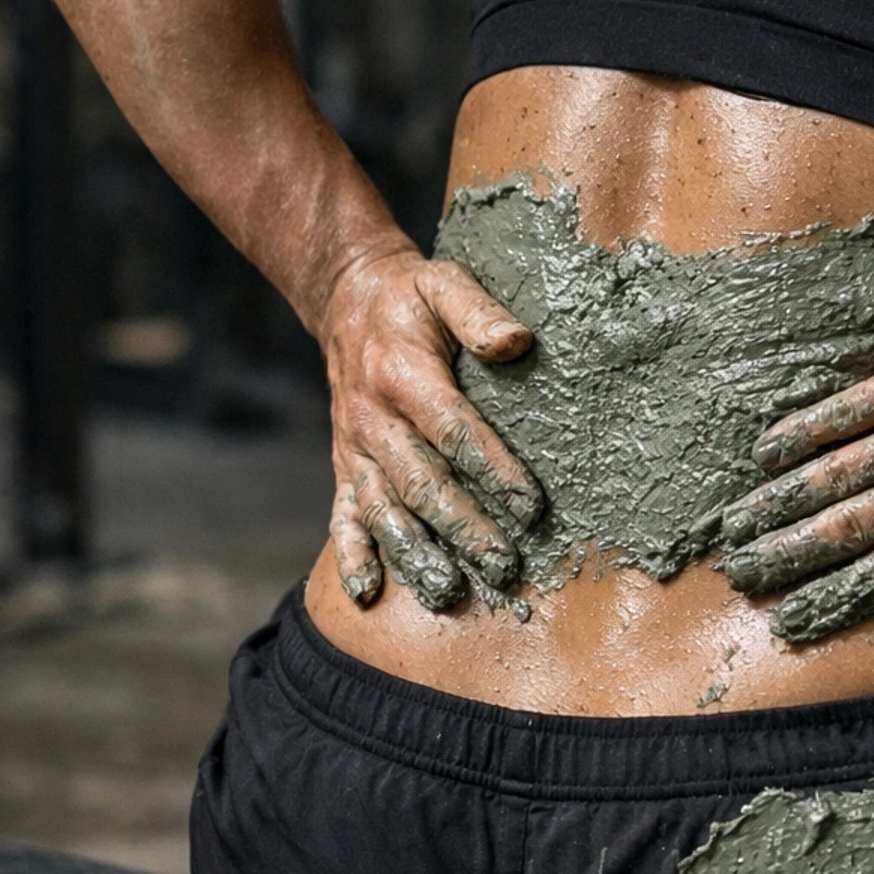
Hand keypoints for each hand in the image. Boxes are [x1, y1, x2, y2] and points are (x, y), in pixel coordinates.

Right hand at [320, 245, 544, 610]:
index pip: (454, 430)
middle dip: (462, 527)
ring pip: (384, 510)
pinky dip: (352, 555)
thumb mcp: (445, 282)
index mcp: (402, 374)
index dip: (492, 468)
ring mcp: (357, 449)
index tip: (530, 505)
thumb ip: (478, 310)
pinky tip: (368, 592)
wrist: (347, 302)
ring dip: (415, 553)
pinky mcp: (347, 467)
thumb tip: (517, 342)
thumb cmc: (412, 299)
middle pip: (421, 483)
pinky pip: (343, 516)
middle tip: (503, 565)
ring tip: (447, 591)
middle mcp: (373, 418)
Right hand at [718, 293, 873, 645]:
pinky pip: (841, 414)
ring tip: (737, 527)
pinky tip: (765, 454)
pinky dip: (800, 435)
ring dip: (779, 505)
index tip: (791, 620)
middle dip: (787, 558)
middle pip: (845, 532)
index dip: (834, 599)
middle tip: (743, 575)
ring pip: (832, 479)